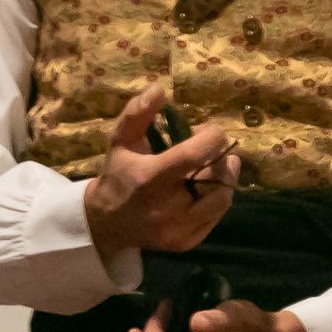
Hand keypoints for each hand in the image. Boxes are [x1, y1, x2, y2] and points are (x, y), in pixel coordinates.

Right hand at [82, 84, 240, 254]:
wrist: (107, 223)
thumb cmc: (118, 174)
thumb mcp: (120, 140)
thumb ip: (138, 113)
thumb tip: (161, 89)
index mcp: (149, 177)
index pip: (193, 155)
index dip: (212, 138)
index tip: (212, 130)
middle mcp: (166, 206)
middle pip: (214, 178)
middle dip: (220, 159)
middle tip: (217, 149)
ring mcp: (178, 228)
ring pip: (221, 199)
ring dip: (223, 179)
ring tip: (218, 166)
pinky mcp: (187, 242)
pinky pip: (216, 218)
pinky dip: (216, 199)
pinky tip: (207, 189)